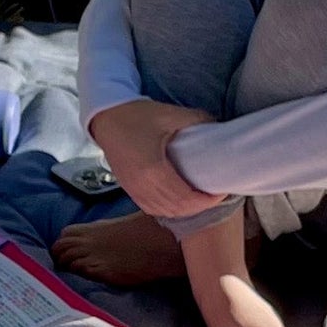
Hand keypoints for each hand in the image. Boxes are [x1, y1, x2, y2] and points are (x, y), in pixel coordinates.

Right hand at [88, 99, 222, 220]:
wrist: (106, 119)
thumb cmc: (136, 116)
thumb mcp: (170, 114)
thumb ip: (198, 120)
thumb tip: (219, 126)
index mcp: (154, 170)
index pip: (186, 198)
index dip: (207, 200)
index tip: (220, 191)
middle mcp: (143, 185)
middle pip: (178, 209)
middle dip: (200, 206)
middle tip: (215, 195)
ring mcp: (134, 190)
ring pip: (165, 212)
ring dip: (185, 210)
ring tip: (200, 198)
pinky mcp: (130, 189)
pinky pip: (153, 209)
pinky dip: (169, 209)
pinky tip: (179, 202)